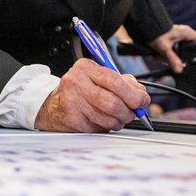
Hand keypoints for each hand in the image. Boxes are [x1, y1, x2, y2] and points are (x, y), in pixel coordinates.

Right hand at [34, 58, 149, 132]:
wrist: (53, 107)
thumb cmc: (80, 92)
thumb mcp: (99, 78)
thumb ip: (123, 83)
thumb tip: (141, 95)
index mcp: (85, 68)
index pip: (115, 81)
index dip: (134, 94)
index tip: (142, 101)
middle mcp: (76, 82)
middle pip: (113, 103)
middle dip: (129, 112)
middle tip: (132, 113)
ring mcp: (72, 102)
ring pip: (108, 118)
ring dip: (118, 122)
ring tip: (116, 118)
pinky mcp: (72, 119)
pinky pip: (99, 128)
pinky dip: (106, 127)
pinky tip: (101, 121)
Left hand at [148, 24, 195, 73]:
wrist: (145, 27)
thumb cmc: (155, 34)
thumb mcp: (164, 48)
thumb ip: (172, 59)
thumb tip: (179, 70)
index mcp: (187, 33)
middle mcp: (185, 34)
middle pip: (191, 50)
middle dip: (182, 57)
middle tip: (172, 60)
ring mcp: (179, 37)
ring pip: (181, 52)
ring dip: (172, 57)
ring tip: (162, 56)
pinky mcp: (173, 40)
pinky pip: (174, 51)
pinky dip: (167, 54)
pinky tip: (161, 55)